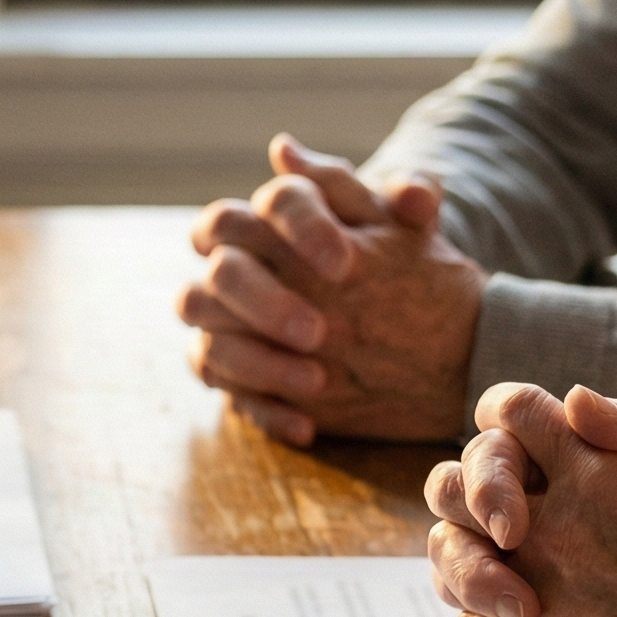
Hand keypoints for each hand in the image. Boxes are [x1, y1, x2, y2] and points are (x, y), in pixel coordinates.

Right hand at [178, 135, 486, 445]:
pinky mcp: (234, 371)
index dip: (299, 231)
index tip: (345, 264)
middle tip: (319, 331)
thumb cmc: (399, 261)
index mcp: (272, 217)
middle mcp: (236, 265)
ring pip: (208, 336)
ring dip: (256, 361)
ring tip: (317, 382)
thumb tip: (397, 190)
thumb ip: (404, 198)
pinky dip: (266, 412)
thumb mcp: (408, 229)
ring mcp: (226, 321)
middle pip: (221, 270)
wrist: (406, 320)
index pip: (266, 206)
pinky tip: (308, 426)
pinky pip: (227, 392)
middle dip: (264, 300)